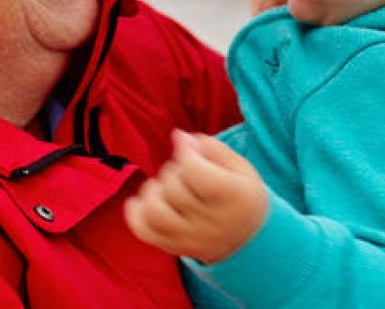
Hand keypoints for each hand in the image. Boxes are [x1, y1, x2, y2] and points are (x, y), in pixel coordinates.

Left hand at [124, 130, 267, 264]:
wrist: (248, 240)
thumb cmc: (240, 195)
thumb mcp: (239, 167)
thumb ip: (212, 148)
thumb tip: (180, 137)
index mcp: (234, 197)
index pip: (194, 170)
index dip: (184, 151)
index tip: (187, 146)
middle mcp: (212, 222)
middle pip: (173, 188)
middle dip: (173, 170)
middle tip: (185, 171)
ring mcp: (191, 238)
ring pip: (155, 211)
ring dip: (153, 190)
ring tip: (165, 187)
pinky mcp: (174, 247)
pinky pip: (144, 230)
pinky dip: (136, 212)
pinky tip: (146, 200)